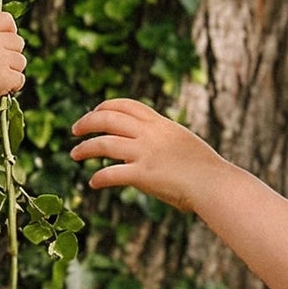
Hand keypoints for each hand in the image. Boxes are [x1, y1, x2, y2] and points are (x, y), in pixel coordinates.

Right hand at [0, 11, 26, 115]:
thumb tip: (8, 36)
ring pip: (21, 61)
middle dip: (11, 55)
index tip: (4, 44)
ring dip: (12, 72)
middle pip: (18, 41)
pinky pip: (19, 78)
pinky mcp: (4, 77)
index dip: (10, 31)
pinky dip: (12, 86)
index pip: (6, 19)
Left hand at [69, 98, 221, 211]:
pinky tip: (92, 183)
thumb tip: (145, 149)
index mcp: (160, 124)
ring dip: (85, 148)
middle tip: (74, 130)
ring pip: (104, 143)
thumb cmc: (202, 169)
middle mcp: (150, 134)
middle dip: (88, 121)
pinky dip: (98, 178)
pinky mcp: (143, 175)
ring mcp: (146, 153)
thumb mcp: (181, 143)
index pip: (128, 105)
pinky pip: (111, 174)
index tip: (94, 112)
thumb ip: (161, 141)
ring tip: (74, 154)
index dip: (106, 106)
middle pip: (110, 118)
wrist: (214, 183)